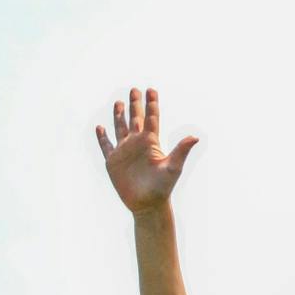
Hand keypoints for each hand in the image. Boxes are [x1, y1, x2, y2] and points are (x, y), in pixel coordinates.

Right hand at [96, 86, 198, 211]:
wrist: (148, 204)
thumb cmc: (163, 187)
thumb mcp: (173, 167)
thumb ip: (181, 150)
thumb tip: (195, 137)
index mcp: (151, 142)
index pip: (152, 119)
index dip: (152, 104)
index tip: (151, 90)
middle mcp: (137, 144)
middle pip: (136, 119)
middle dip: (135, 105)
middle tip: (134, 89)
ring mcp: (125, 151)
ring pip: (120, 128)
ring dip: (119, 116)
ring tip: (119, 102)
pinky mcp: (113, 161)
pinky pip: (106, 146)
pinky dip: (102, 137)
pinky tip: (100, 127)